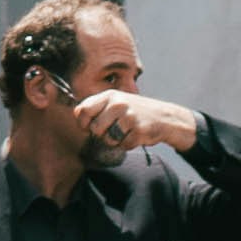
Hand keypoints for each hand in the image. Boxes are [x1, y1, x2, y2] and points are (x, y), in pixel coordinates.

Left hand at [66, 87, 197, 160]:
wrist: (164, 117)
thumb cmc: (134, 111)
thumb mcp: (115, 103)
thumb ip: (96, 108)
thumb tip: (76, 116)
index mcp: (109, 95)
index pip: (82, 111)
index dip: (83, 124)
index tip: (89, 128)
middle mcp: (118, 103)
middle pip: (95, 128)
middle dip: (102, 134)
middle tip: (114, 130)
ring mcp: (129, 116)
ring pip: (108, 139)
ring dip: (116, 140)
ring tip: (126, 132)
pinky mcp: (138, 130)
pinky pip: (123, 145)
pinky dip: (128, 144)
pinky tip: (136, 135)